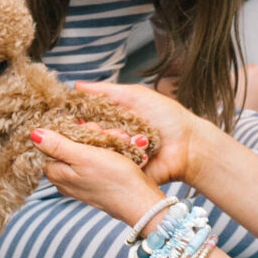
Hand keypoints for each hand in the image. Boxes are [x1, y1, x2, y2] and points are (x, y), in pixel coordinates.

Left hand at [29, 128, 161, 225]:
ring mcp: (81, 182)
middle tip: (104, 134)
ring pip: (86, 150)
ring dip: (102, 141)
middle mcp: (65, 180)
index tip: (85, 128)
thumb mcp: (84, 156)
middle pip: (69, 145)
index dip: (68, 131)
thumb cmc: (114, 179)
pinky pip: (98, 159)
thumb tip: (34, 134)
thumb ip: (58, 145)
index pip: (50, 143)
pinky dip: (109, 151)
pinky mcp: (96, 182)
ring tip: (118, 141)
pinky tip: (120, 150)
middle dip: (89, 135)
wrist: (140, 202)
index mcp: (57, 173)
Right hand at [73, 81, 210, 189]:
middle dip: (90, 130)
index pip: (84, 119)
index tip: (68, 114)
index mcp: (112, 119)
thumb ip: (106, 91)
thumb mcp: (136, 95)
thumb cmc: (167, 116)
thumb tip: (76, 85)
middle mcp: (111, 137)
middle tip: (99, 129)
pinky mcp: (124, 171)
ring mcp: (117, 156)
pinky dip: (114, 159)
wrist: (189, 144)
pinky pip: (110, 168)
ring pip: (94, 152)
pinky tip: (121, 151)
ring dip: (104, 143)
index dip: (75, 117)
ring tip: (120, 137)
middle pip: (85, 137)